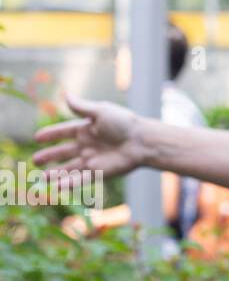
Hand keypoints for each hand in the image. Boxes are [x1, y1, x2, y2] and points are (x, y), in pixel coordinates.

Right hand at [32, 93, 146, 182]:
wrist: (142, 141)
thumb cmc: (124, 123)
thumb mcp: (101, 111)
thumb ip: (81, 107)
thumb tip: (65, 94)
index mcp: (87, 129)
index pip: (64, 132)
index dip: (51, 134)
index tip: (37, 137)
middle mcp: (87, 145)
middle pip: (63, 151)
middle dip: (49, 156)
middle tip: (35, 160)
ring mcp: (92, 160)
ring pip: (69, 168)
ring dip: (55, 173)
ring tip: (42, 177)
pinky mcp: (99, 172)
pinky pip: (80, 179)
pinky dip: (68, 183)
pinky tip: (56, 187)